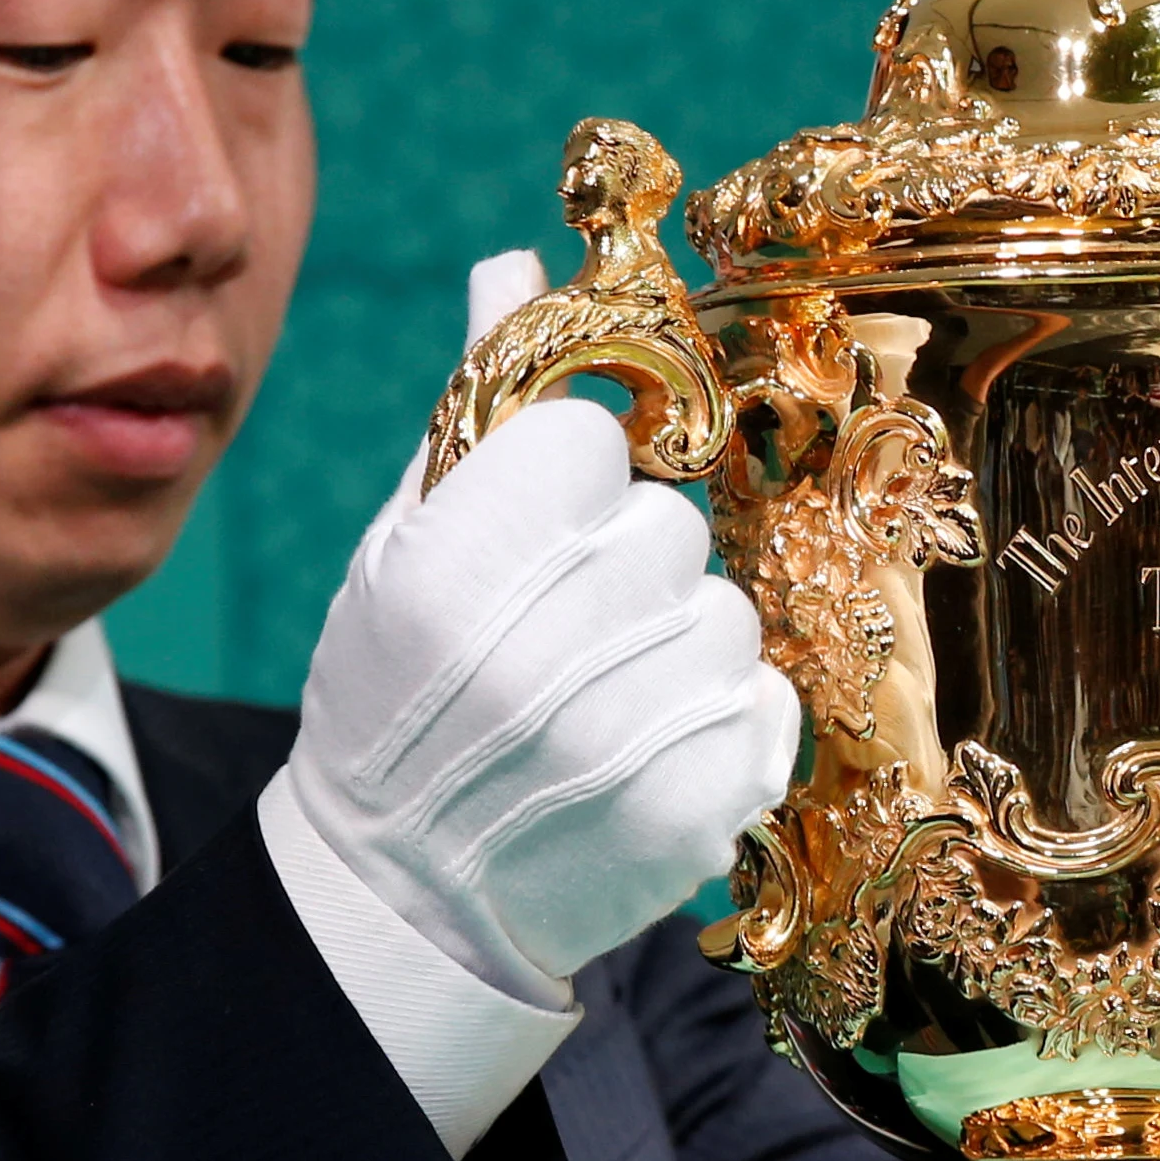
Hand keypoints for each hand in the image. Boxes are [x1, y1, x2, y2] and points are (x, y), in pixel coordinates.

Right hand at [285, 254, 800, 1005]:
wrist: (408, 894)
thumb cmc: (395, 699)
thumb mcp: (398, 547)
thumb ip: (474, 406)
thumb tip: (520, 267)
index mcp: (453, 567)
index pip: (587, 439)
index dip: (575, 474)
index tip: (545, 523)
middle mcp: (540, 649)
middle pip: (671, 523)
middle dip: (632, 559)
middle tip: (576, 619)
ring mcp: (627, 735)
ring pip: (727, 610)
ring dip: (682, 640)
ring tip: (611, 692)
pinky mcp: (698, 807)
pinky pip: (764, 698)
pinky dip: (723, 718)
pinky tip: (649, 747)